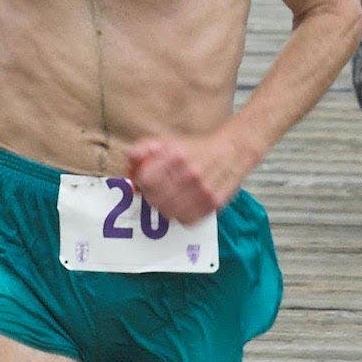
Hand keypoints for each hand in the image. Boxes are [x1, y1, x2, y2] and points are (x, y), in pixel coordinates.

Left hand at [124, 134, 241, 223]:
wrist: (232, 151)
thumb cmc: (195, 148)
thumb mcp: (167, 141)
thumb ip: (142, 150)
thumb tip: (129, 170)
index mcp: (176, 155)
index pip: (145, 180)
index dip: (141, 183)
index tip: (144, 181)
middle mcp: (190, 173)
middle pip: (155, 199)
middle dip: (151, 196)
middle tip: (156, 191)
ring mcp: (203, 191)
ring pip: (169, 213)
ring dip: (164, 208)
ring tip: (169, 199)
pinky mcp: (214, 203)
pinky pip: (187, 220)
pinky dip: (181, 216)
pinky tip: (183, 206)